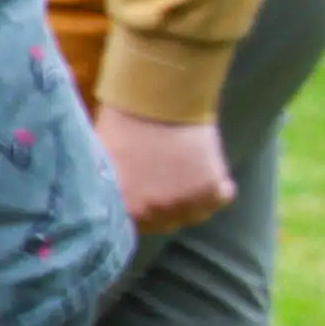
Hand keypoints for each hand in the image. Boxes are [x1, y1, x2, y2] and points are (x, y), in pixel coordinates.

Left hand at [94, 106, 237, 235]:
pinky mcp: (212, 189)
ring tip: (185, 173)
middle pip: (166, 223)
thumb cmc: (123, 123)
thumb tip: (106, 199)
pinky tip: (207, 169)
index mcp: (125, 207)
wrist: (158, 98)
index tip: (144, 198)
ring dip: (192, 198)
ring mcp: (185, 203)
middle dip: (164, 207)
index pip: (135, 227)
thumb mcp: (102, 160)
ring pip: (195, 214)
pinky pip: (221, 198)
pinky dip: (218, 187)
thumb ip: (108, 187)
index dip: (140, 212)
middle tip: (165, 183)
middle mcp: (155, 212)